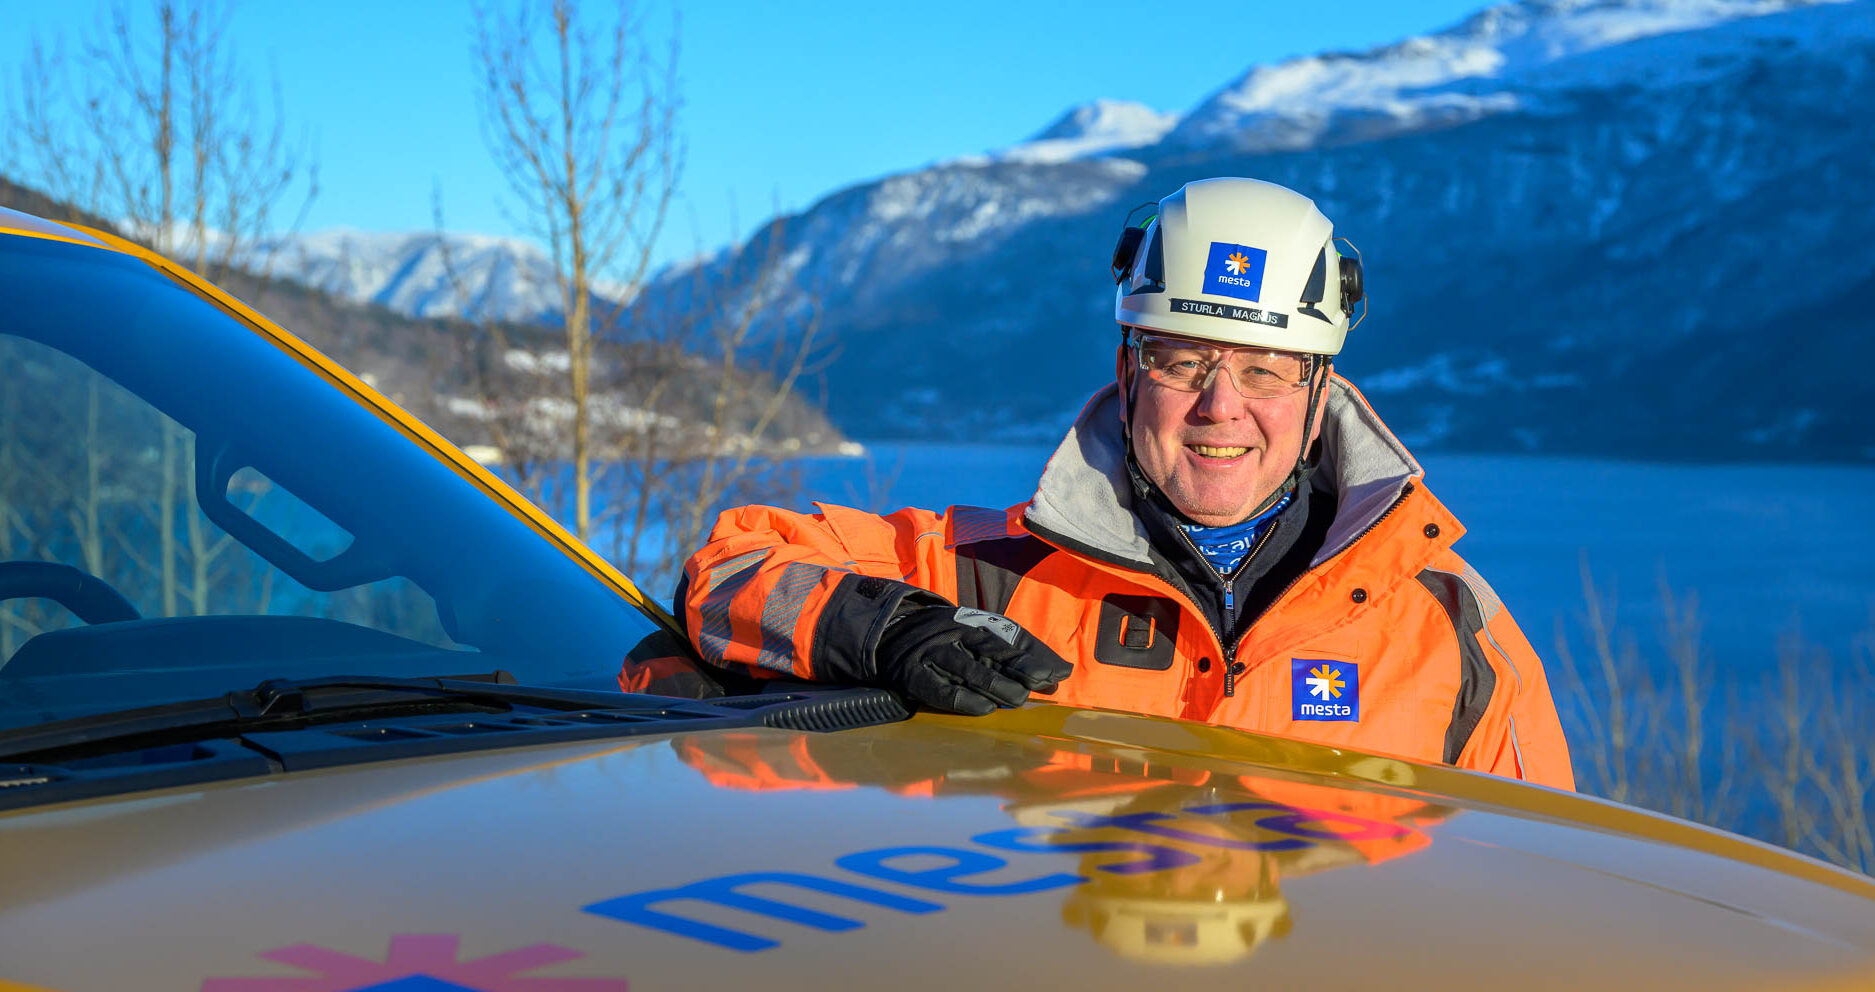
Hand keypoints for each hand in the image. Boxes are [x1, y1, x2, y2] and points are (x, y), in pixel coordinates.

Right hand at [873, 605, 1072, 714]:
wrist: (889, 634)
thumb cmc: (947, 640)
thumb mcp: (980, 637)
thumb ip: (1021, 653)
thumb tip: (1062, 673)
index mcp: (973, 624)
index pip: (1009, 639)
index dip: (1033, 656)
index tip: (1056, 673)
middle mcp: (954, 635)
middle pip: (990, 651)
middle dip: (1018, 668)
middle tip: (1040, 685)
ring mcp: (933, 655)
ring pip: (968, 669)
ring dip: (995, 685)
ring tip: (1017, 699)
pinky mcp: (914, 676)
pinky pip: (940, 690)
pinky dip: (963, 700)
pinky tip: (984, 709)